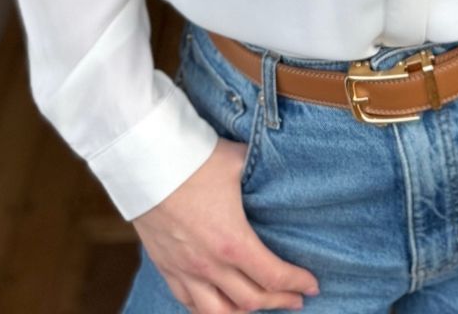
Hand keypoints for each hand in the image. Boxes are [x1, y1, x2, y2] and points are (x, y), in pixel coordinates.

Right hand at [132, 136, 320, 311]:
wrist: (146, 160)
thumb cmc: (193, 159)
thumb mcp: (238, 161)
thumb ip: (260, 171)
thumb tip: (277, 167)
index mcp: (233, 242)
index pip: (273, 276)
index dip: (296, 283)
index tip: (312, 285)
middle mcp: (210, 265)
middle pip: (251, 301)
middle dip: (279, 302)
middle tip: (295, 299)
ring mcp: (185, 270)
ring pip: (218, 313)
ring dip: (245, 313)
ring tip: (260, 306)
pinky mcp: (166, 268)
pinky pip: (189, 303)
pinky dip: (209, 310)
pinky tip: (220, 306)